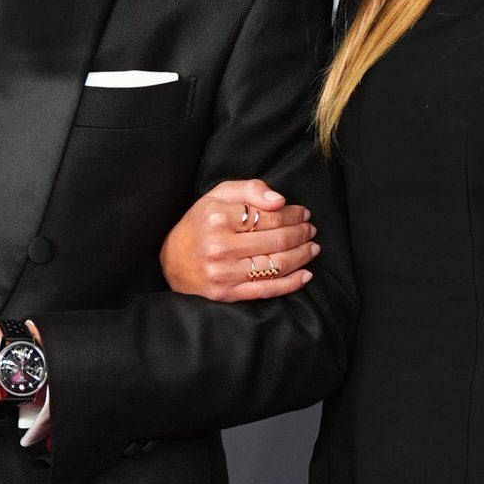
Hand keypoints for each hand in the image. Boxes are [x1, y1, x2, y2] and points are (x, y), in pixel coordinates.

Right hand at [160, 178, 318, 301]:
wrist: (172, 261)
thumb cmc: (199, 224)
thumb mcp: (218, 195)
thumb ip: (250, 190)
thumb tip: (280, 200)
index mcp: (218, 218)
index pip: (269, 216)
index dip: (293, 215)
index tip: (303, 213)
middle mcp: (220, 247)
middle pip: (276, 240)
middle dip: (301, 234)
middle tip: (311, 230)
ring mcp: (224, 273)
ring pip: (276, 265)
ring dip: (302, 256)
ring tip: (312, 248)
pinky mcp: (227, 294)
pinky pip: (267, 289)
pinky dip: (291, 283)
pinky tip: (305, 274)